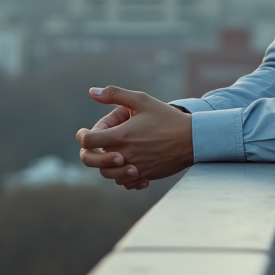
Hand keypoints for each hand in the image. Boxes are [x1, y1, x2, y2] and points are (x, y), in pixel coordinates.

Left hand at [76, 87, 193, 189]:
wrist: (192, 139)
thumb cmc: (166, 117)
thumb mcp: (142, 100)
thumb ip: (115, 94)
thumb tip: (92, 92)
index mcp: (122, 135)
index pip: (88, 142)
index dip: (82, 136)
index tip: (84, 133)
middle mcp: (125, 155)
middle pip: (92, 161)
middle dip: (89, 153)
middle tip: (95, 145)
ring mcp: (134, 168)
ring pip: (106, 174)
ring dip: (105, 164)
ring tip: (115, 152)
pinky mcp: (144, 176)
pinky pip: (124, 182)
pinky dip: (122, 175)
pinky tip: (130, 165)